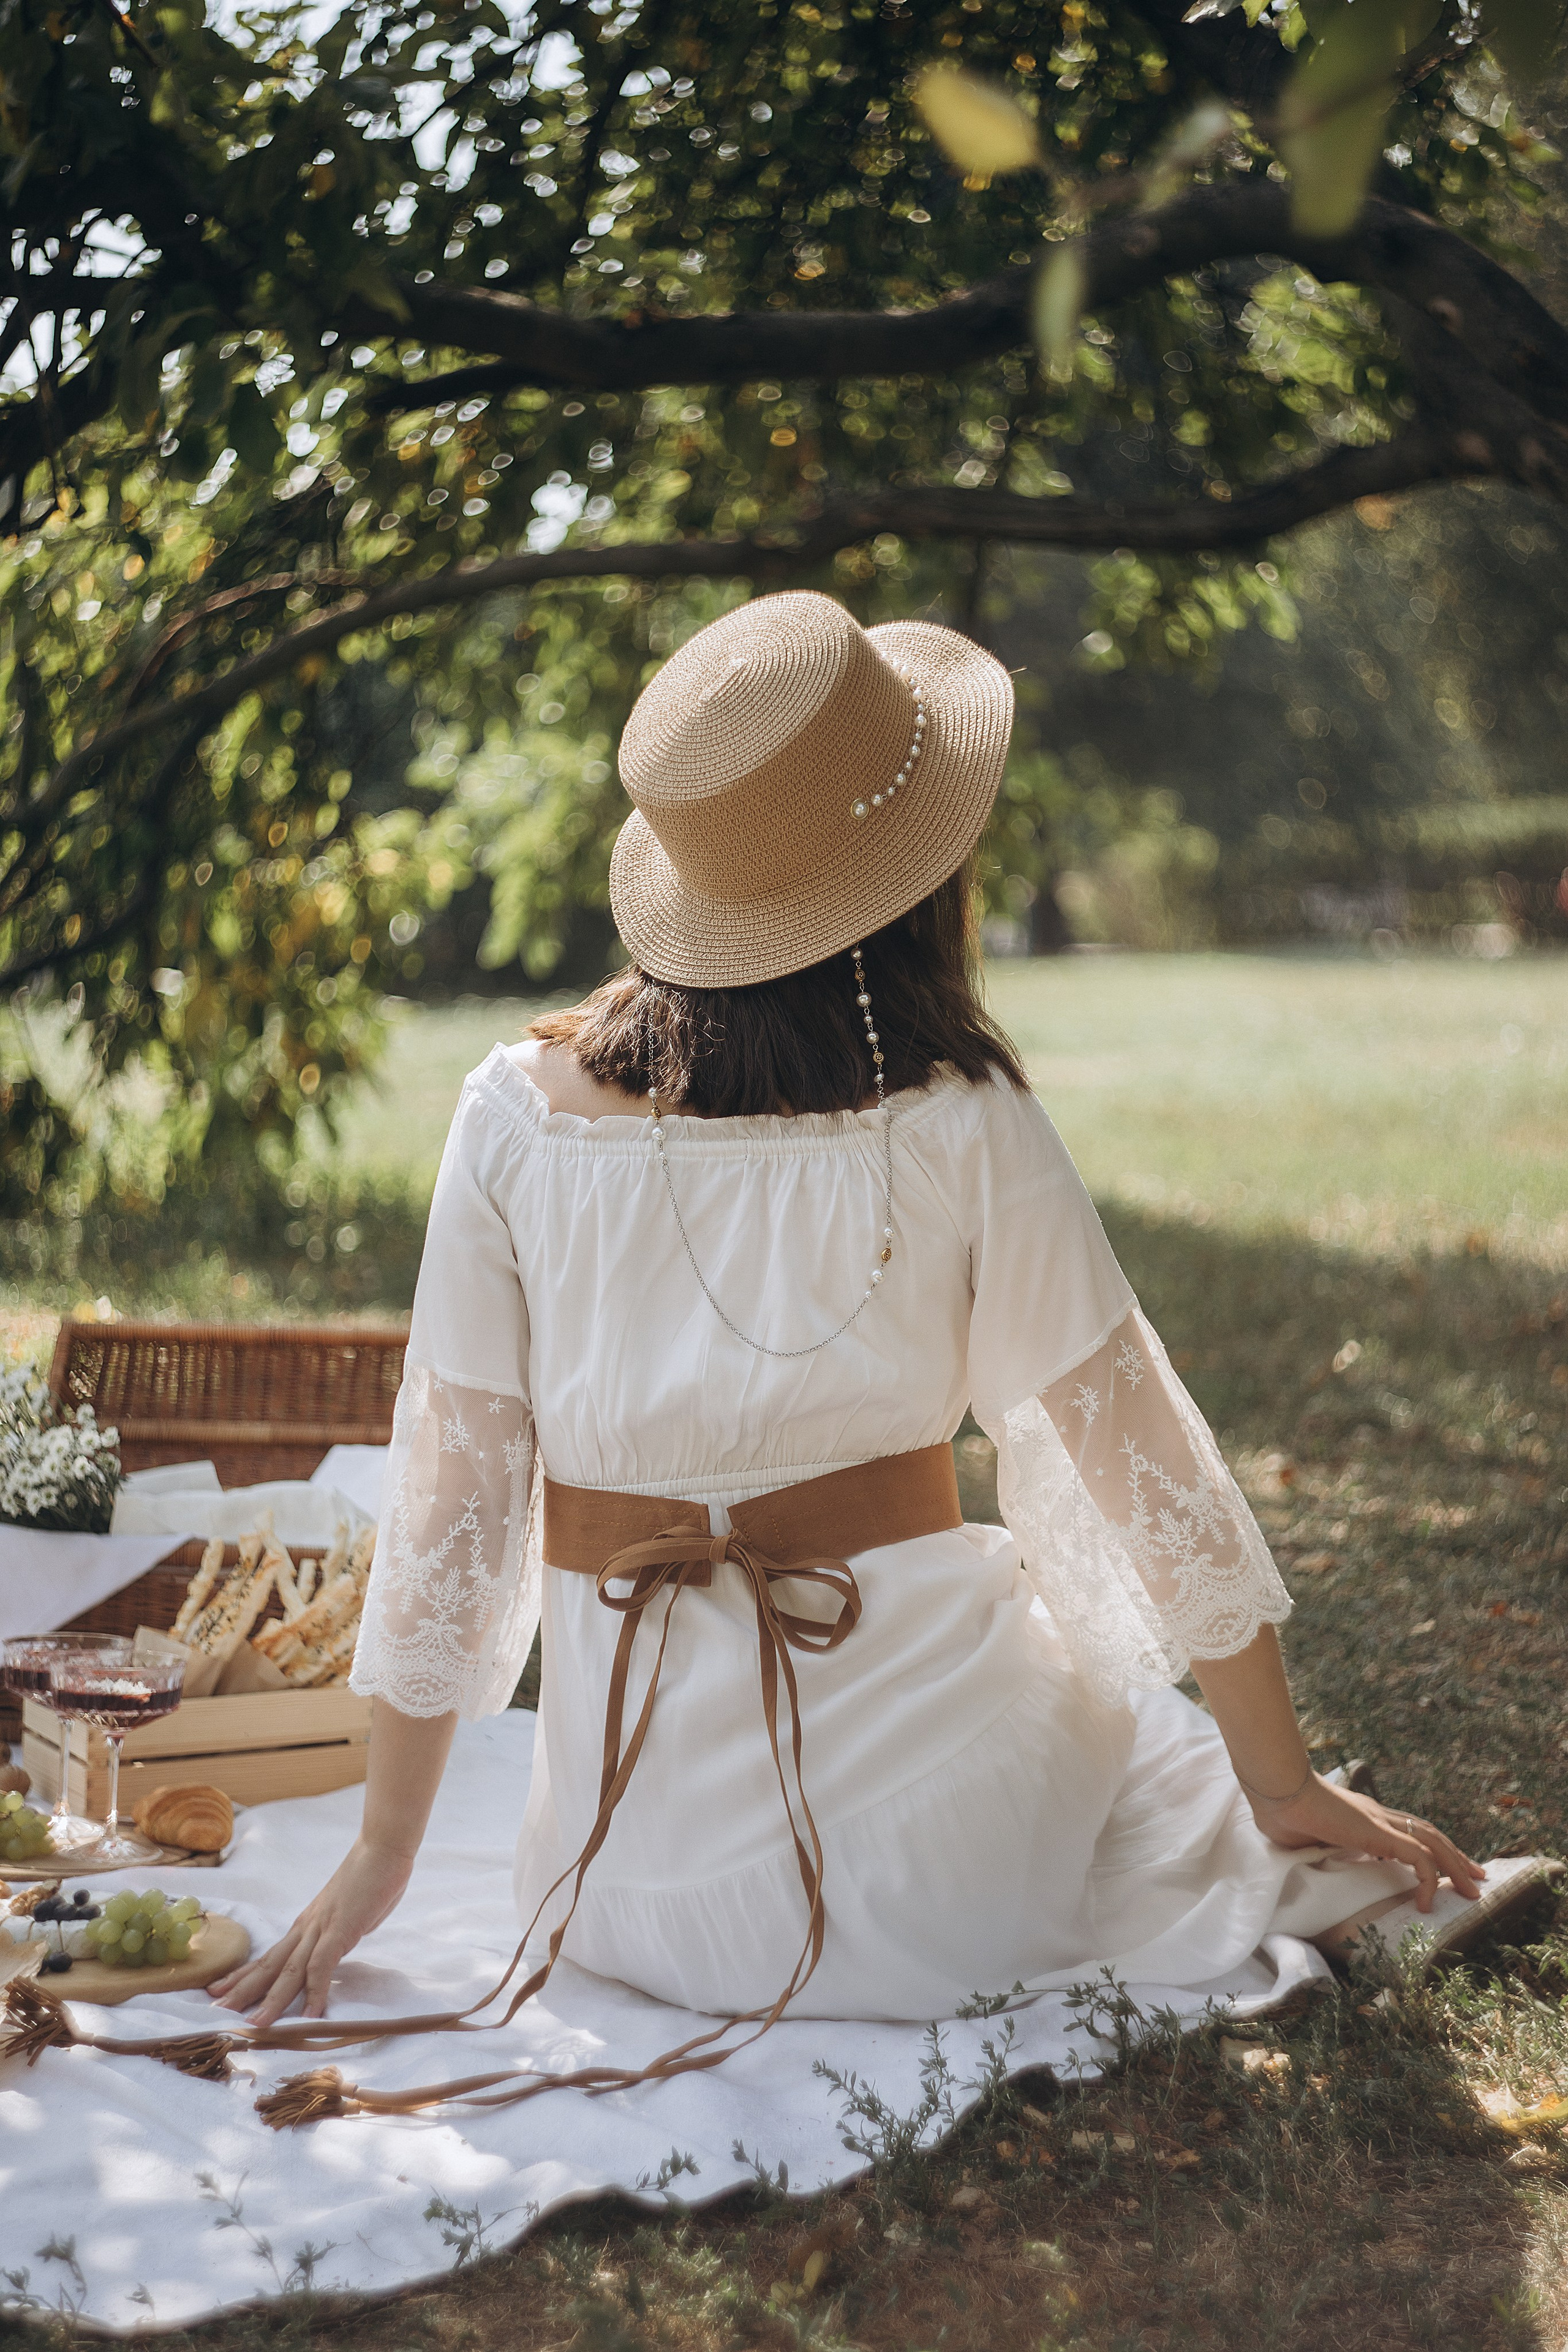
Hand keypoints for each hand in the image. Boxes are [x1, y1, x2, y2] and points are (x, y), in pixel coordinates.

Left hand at [208, 1838, 413, 2025]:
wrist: (383, 1847)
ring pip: (289, 1970)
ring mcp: (321, 1929)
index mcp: (306, 1924)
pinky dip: (315, 1993)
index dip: (243, 1975)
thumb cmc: (371, 1876)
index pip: (269, 1956)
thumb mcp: (348, 1913)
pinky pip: (323, 1967)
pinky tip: (309, 2016)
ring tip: (256, 2025)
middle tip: (216, 2011)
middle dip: (242, 1990)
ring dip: (272, 2000)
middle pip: (269, 1965)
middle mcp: (306, 1928)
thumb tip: (338, 1944)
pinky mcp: (341, 1930)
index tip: (219, 1990)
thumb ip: (339, 1932)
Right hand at [1250, 1776, 1485, 1912]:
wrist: (1278, 1789)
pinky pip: (1417, 1858)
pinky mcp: (1378, 1832)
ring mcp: (1379, 1821)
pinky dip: (1428, 1880)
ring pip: (1432, 1842)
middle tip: (1476, 1877)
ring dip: (1455, 1866)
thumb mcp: (1304, 1839)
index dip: (1428, 1847)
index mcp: (1362, 1816)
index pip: (1406, 1829)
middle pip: (1428, 1833)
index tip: (1439, 1868)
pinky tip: (1427, 1902)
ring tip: (1472, 1889)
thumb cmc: (1280, 1811)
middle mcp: (1377, 1815)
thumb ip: (1317, 1849)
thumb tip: (1311, 1863)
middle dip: (1455, 1856)